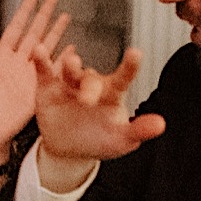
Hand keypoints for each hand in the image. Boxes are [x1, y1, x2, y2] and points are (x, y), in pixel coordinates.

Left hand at [0, 0, 70, 167]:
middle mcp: (16, 65)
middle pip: (34, 34)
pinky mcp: (36, 92)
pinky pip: (51, 74)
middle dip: (44, 16)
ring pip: (45, 49)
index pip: (15, 28)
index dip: (25, 12)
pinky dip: (62, 61)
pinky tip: (72, 48)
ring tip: (66, 16)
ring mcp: (27, 77)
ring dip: (56, 33)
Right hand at [32, 44, 167, 188]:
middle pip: (91, 79)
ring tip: (70, 63)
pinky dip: (42, 61)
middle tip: (86, 101)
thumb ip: (138, 130)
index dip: (129, 67)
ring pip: (69, 71)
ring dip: (70, 66)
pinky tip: (39, 50)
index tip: (136, 54)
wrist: (67, 150)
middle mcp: (91, 85)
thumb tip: (161, 125)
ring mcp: (68, 85)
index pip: (122, 79)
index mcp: (111, 95)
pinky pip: (45, 72)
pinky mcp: (48, 88)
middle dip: (89, 87)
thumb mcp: (120, 140)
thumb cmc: (99, 140)